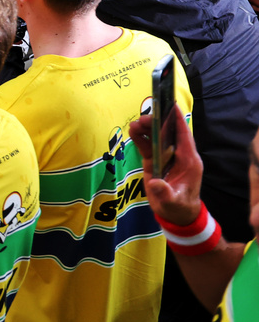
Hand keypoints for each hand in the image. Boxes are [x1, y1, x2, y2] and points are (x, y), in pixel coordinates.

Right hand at [129, 108, 201, 225]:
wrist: (175, 216)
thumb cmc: (179, 208)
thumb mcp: (173, 202)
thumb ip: (165, 193)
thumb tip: (156, 184)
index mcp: (189, 161)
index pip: (184, 136)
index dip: (178, 120)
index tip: (170, 105)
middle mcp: (178, 156)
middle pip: (168, 133)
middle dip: (157, 123)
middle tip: (144, 119)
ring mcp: (166, 157)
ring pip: (156, 137)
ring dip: (147, 129)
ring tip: (134, 125)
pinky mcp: (155, 161)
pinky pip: (148, 145)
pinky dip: (141, 137)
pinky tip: (133, 131)